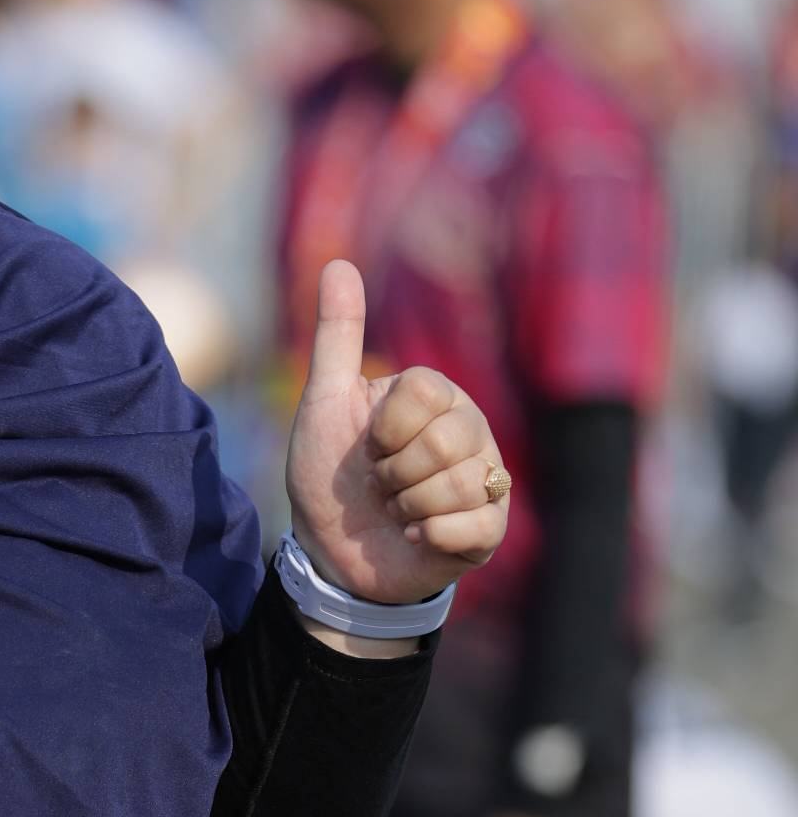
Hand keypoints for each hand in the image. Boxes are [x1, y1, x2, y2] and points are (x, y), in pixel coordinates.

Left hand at [286, 260, 510, 602]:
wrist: (330, 552)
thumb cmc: (330, 475)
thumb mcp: (325, 402)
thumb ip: (338, 336)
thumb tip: (338, 263)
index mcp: (438, 397)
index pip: (426, 391)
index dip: (385, 428)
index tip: (367, 446)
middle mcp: (472, 433)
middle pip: (447, 440)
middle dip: (394, 473)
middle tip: (380, 485)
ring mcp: (487, 481)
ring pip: (462, 484)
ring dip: (409, 507)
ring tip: (397, 512)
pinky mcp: (490, 530)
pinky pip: (476, 526)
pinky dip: (431, 536)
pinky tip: (417, 537)